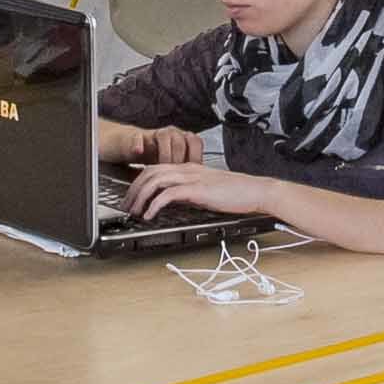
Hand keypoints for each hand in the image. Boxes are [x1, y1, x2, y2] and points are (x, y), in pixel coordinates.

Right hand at [97, 122, 202, 168]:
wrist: (133, 147)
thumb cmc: (155, 158)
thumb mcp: (172, 167)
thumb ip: (184, 174)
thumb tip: (197, 191)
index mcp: (183, 140)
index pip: (196, 143)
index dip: (195, 158)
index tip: (192, 175)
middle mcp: (171, 134)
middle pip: (180, 141)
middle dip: (178, 161)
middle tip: (175, 176)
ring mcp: (154, 133)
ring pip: (163, 137)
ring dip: (163, 154)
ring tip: (160, 168)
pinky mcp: (138, 135)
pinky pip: (139, 136)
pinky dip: (139, 144)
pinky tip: (139, 152)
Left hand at [126, 159, 269, 220]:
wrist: (256, 191)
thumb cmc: (237, 192)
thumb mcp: (207, 191)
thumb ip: (189, 192)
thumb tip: (173, 203)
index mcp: (189, 168)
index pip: (156, 168)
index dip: (139, 182)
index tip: (132, 197)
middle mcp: (187, 169)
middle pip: (150, 172)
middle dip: (134, 189)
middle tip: (126, 206)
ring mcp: (192, 177)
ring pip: (155, 180)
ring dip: (140, 197)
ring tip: (134, 212)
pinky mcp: (197, 189)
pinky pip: (168, 194)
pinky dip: (155, 204)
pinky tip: (150, 215)